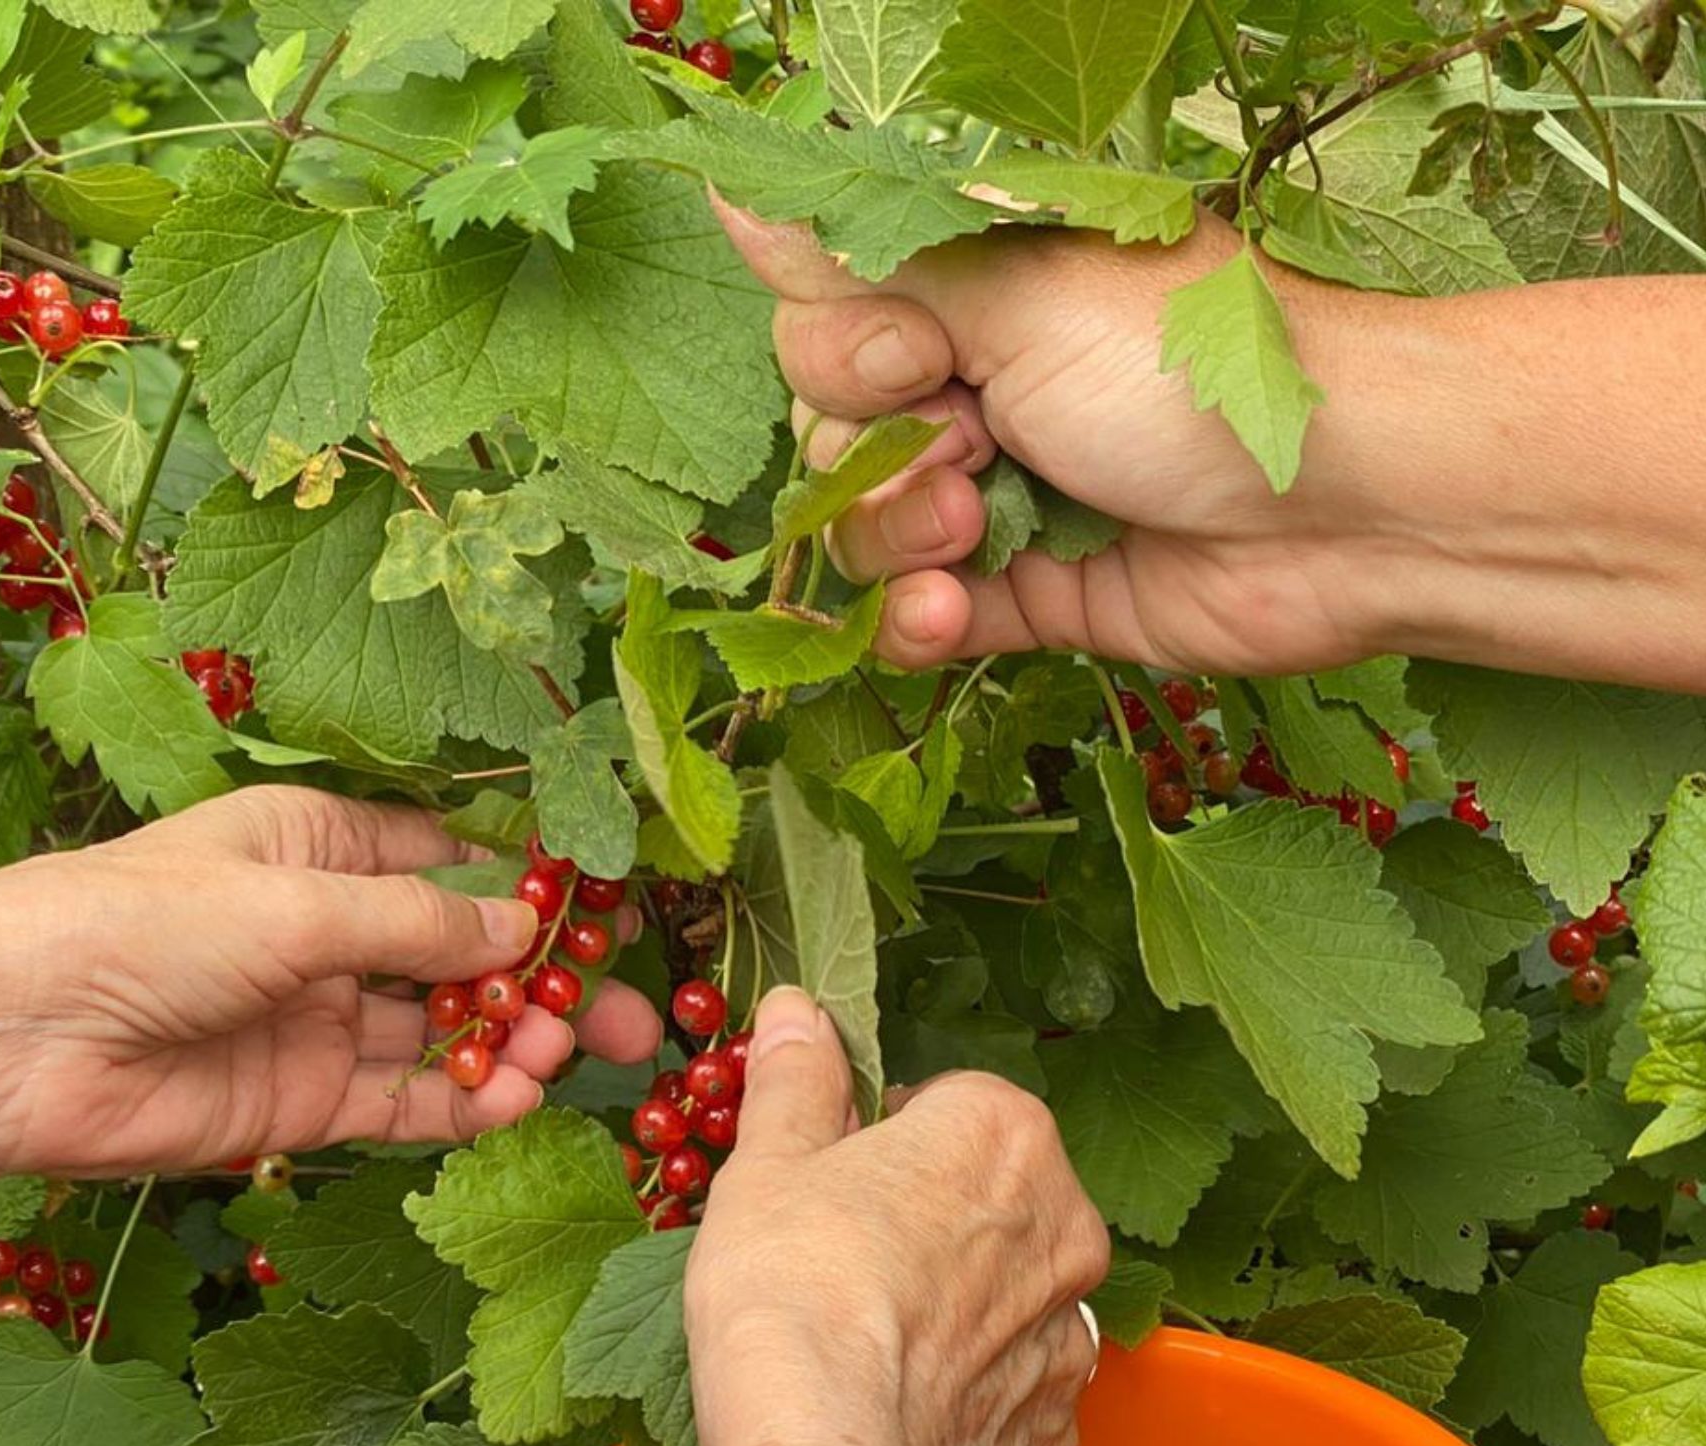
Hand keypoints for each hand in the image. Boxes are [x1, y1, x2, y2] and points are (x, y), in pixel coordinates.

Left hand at [0, 787, 660, 1217]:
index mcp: (314, 844)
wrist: (14, 1040)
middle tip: (630, 1016)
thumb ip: (418, 927)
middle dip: (543, 983)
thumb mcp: (295, 902)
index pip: (446, 857)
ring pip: (442, 1032)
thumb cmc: (140, 926)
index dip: (528, 884)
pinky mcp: (302, 1101)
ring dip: (509, 1044)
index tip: (608, 908)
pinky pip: (403, 1102)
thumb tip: (524, 937)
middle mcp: (324, 929)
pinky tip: (514, 1100)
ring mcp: (317, 1019)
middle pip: (461, 956)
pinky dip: (462, 1104)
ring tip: (567, 1056)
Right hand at [686, 986, 1106, 1445]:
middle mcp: (1065, 1228)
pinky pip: (1010, 1398)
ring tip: (869, 1345)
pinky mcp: (1051, 1436)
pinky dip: (966, 1401)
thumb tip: (797, 1010)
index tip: (833, 1178)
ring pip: (1010, 1301)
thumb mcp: (771, 1161)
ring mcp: (1068, 1340)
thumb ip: (797, 1079)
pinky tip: (898, 1412)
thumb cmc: (793, 1288)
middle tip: (841, 1258)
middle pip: (994, 1199)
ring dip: (958, 1311)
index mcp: (1005, 1136)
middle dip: (932, 1218)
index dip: (883, 1138)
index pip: (951, 1105)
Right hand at [717, 200, 1399, 680]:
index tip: (908, 358)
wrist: (1341, 510)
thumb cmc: (1194, 369)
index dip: (841, 354)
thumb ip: (870, 266)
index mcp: (977, 293)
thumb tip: (733, 193)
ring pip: (864, 535)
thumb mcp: (1020, 293)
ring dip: (896, 539)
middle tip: (969, 445)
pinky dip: (915, 622)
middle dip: (871, 456)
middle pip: (828, 436)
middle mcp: (977, 388)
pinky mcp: (1025, 597)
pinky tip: (944, 612)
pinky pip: (915, 620)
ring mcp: (998, 497)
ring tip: (974, 528)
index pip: (826, 323)